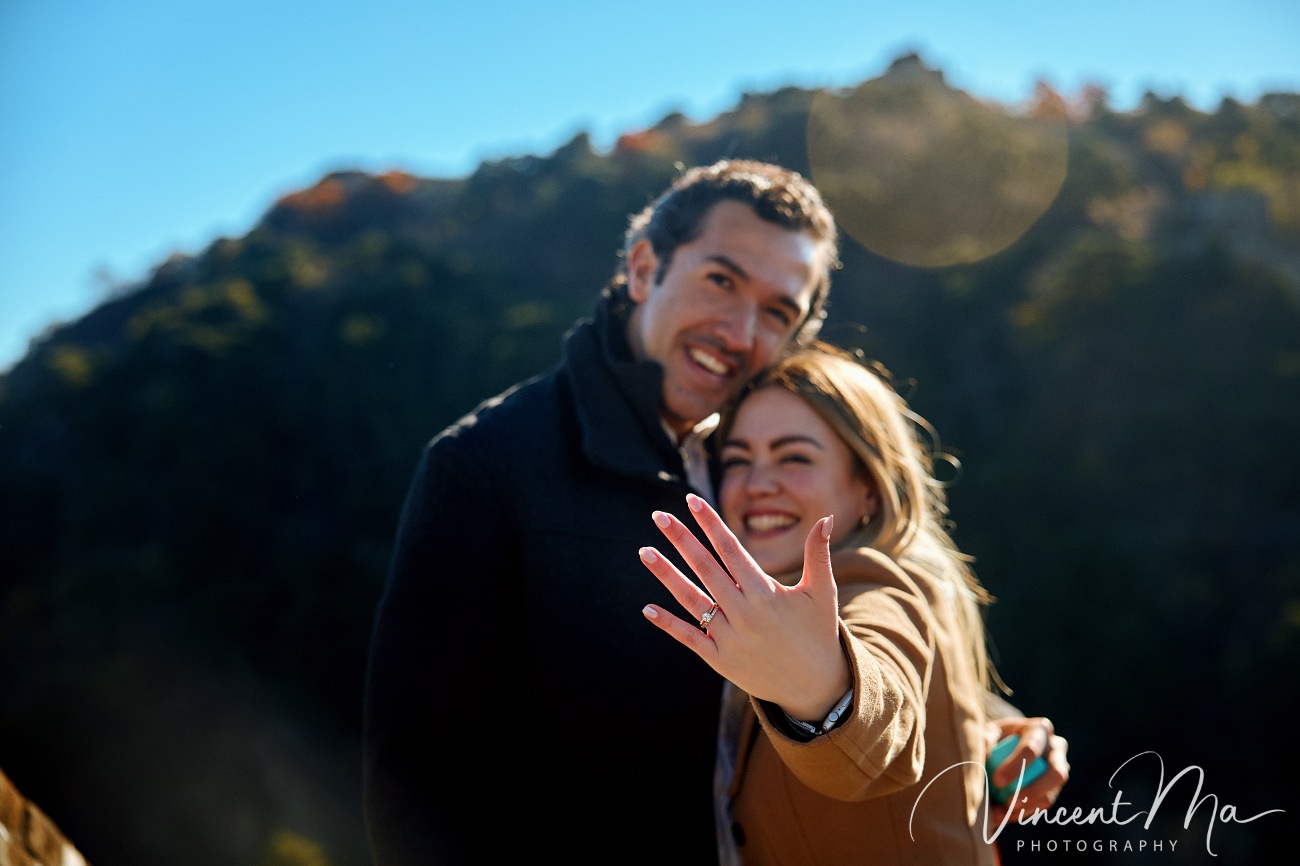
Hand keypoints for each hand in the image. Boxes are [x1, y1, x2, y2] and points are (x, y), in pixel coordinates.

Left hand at [640, 493, 850, 718]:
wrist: (815, 687)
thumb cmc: (818, 633)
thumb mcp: (822, 592)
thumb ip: (819, 553)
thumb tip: (828, 517)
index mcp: (766, 592)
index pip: (730, 549)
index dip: (710, 523)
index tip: (691, 501)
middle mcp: (744, 613)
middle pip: (705, 568)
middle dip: (681, 540)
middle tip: (659, 516)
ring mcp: (729, 637)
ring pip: (691, 600)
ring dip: (666, 575)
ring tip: (644, 552)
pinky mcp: (720, 660)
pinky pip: (690, 638)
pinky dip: (669, 624)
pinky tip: (647, 608)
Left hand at [984, 715, 1069, 820]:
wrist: (1002, 746)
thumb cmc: (993, 736)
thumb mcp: (986, 732)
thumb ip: (985, 738)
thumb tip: (985, 750)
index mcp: (1039, 729)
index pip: (1032, 749)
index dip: (1016, 767)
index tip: (997, 780)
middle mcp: (1056, 748)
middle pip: (1055, 774)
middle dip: (1031, 791)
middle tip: (1007, 802)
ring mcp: (1059, 770)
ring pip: (1051, 795)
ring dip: (1025, 808)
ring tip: (999, 814)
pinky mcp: (1053, 789)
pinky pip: (1041, 807)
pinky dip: (1022, 814)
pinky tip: (1002, 816)